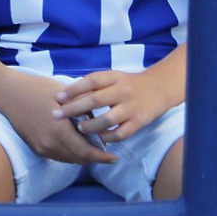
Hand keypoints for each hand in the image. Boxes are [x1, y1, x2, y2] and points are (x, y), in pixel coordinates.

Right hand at [0, 70, 115, 165]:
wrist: (6, 92)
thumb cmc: (35, 88)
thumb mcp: (62, 94)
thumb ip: (82, 108)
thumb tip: (99, 120)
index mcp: (59, 130)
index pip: (86, 152)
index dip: (102, 157)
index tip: (114, 157)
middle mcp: (50, 143)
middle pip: (79, 159)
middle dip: (94, 157)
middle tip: (104, 151)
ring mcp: (41, 147)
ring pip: (68, 159)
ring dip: (81, 155)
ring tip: (89, 145)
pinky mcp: (34, 147)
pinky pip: (57, 156)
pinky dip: (68, 152)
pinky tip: (72, 141)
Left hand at [56, 69, 178, 143]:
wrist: (159, 88)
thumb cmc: (127, 84)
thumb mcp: (112, 78)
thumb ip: (94, 85)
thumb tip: (66, 96)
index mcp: (114, 77)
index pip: (91, 81)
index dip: (73, 89)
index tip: (58, 97)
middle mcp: (123, 91)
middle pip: (96, 100)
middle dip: (74, 109)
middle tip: (57, 115)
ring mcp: (131, 107)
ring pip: (108, 119)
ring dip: (91, 125)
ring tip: (78, 128)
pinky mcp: (139, 122)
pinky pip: (122, 133)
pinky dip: (109, 137)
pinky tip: (99, 138)